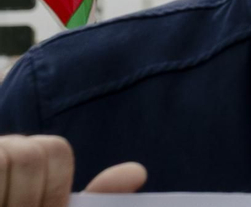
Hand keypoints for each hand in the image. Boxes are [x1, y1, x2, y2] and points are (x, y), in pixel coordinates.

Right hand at [0, 135, 145, 206]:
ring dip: (13, 197)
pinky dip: (0, 192)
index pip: (54, 150)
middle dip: (29, 197)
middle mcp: (0, 154)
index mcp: (20, 163)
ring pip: (11, 157)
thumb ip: (90, 200)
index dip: (53, 186)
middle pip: (31, 153)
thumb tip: (137, 172)